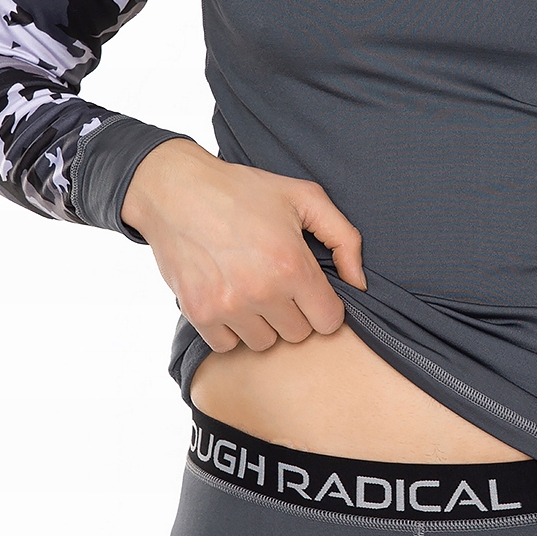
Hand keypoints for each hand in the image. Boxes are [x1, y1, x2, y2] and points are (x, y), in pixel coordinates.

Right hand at [121, 139, 366, 353]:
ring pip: (263, 343)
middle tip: (277, 283)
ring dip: (262, 323)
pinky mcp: (198, 313)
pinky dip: (230, 328)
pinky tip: (228, 298)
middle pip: (297, 335)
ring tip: (251, 289)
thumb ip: (345, 239)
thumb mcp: (304, 197)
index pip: (329, 321)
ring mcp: (228, 306)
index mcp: (292, 265)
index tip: (310, 290)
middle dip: (293, 312)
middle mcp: (261, 292)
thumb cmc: (243, 191)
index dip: (324, 306)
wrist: (176, 190)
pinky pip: (227, 345)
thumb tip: (360, 283)